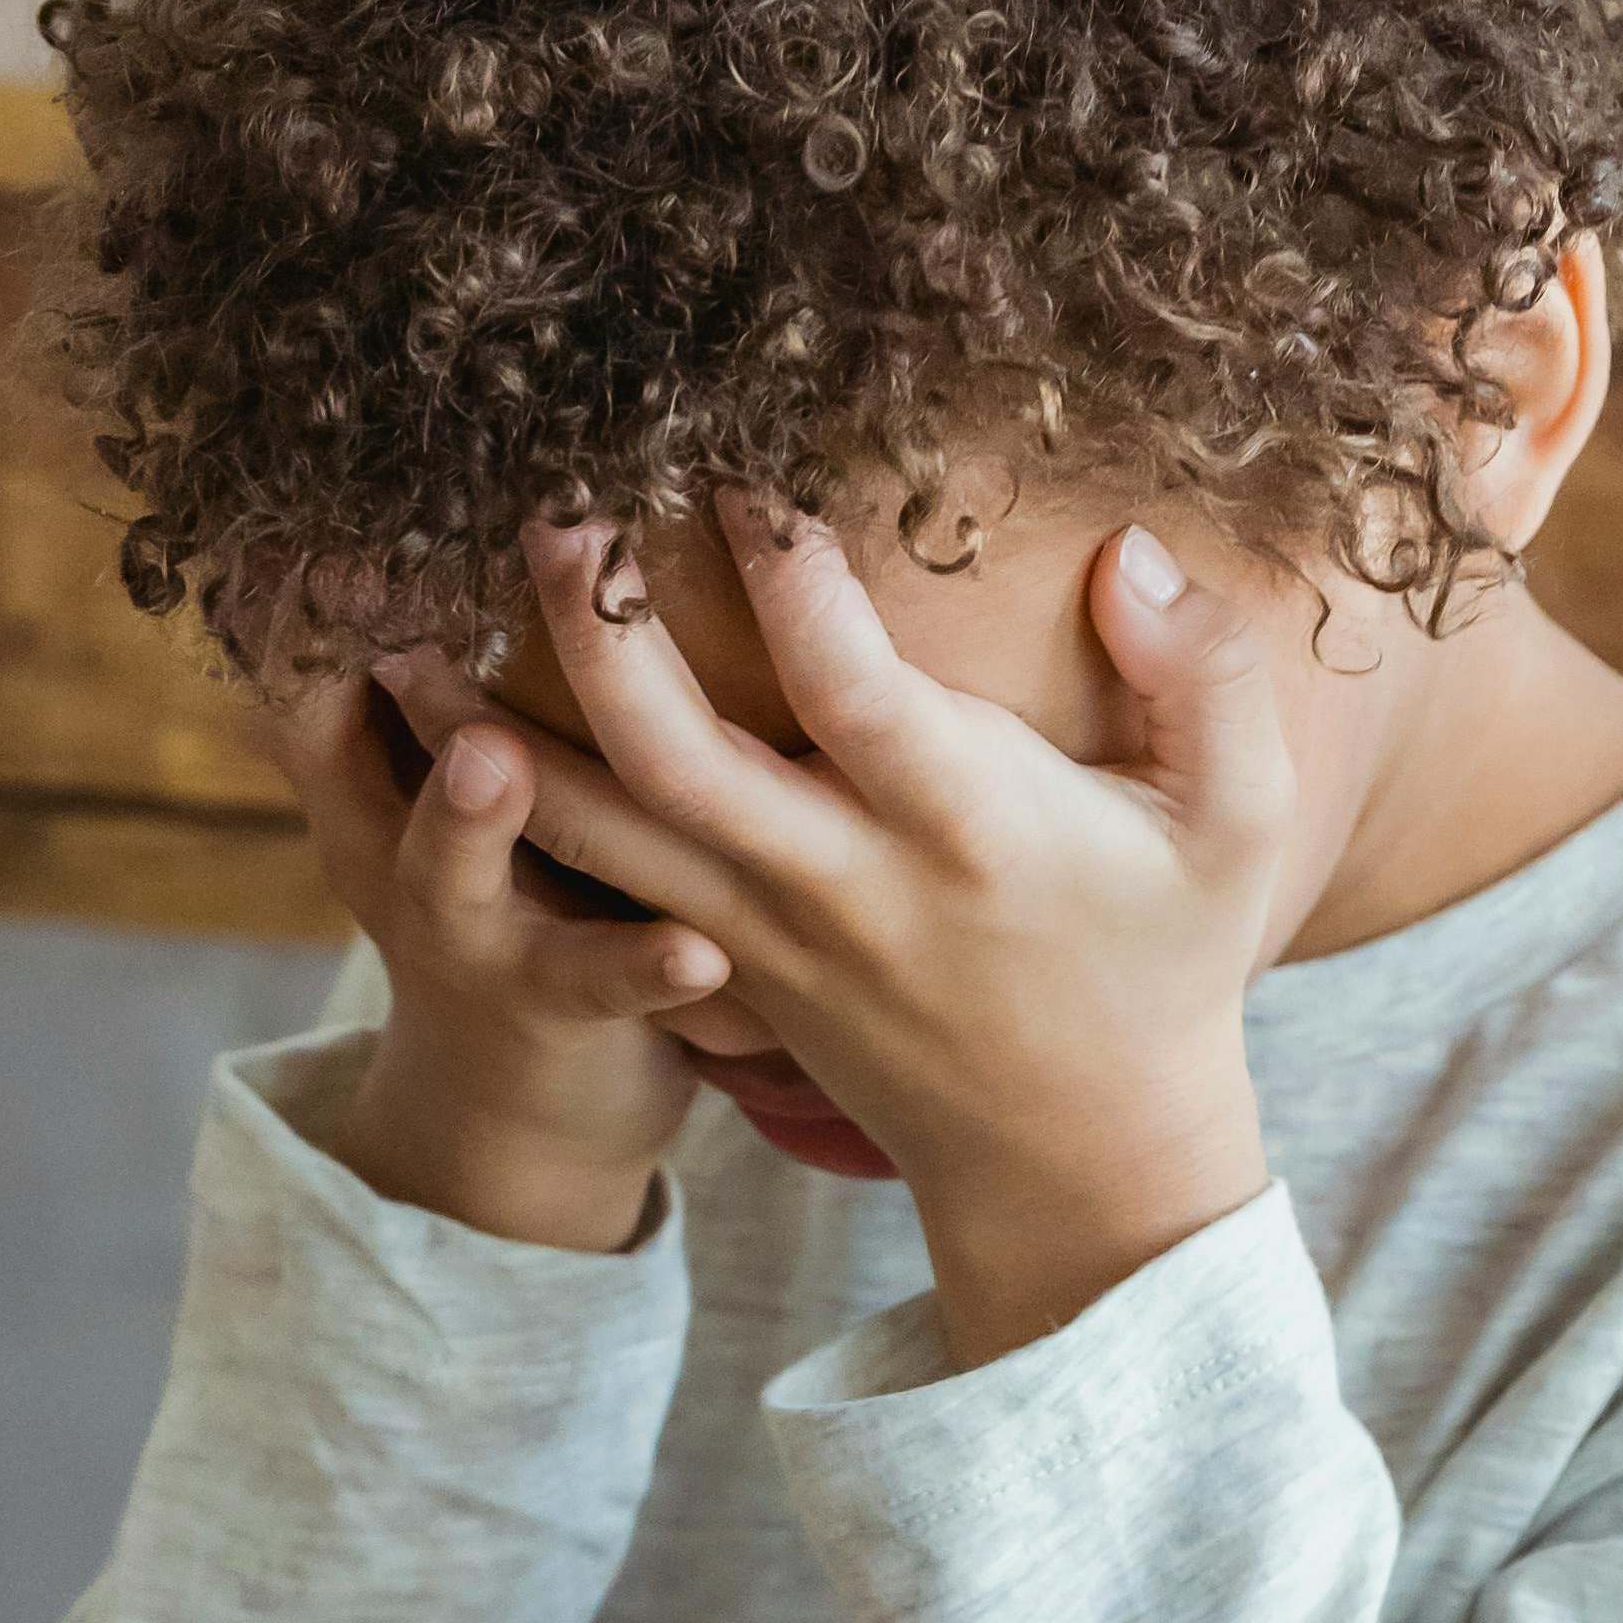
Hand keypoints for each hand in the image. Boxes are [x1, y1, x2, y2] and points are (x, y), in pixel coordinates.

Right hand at [254, 568, 734, 1252]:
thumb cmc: (508, 891)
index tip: (311, 486)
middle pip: (333, 746)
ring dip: (464, 818)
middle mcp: (392, 847)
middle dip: (346, 660)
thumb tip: (389, 506)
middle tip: (370, 582)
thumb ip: (432, 666)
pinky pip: (596, 985)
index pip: (298, 653)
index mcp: (364, 775)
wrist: (521, 1118)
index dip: (297, 577)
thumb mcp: (439, 782)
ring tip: (495, 758)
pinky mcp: (555, 1011)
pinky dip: (642, 966)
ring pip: (445, 873)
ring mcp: (465, 935)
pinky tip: (700, 952)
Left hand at [414, 500, 1294, 1363]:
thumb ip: (1205, 681)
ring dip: (482, 727)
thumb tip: (1131, 554)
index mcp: (966, 832)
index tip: (735, 466)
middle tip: (538, 504)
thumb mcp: (1237, 831)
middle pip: (675, 761)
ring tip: (384, 618)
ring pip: (592, 829)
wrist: (1069, 1157)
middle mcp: (840, 883)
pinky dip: (502, 802)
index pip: (853, 696)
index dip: (789, 585)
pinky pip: (586, 879)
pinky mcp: (713, 963)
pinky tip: (423, 718)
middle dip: (589, 633)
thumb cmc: (1162, 961)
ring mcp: (759, 934)